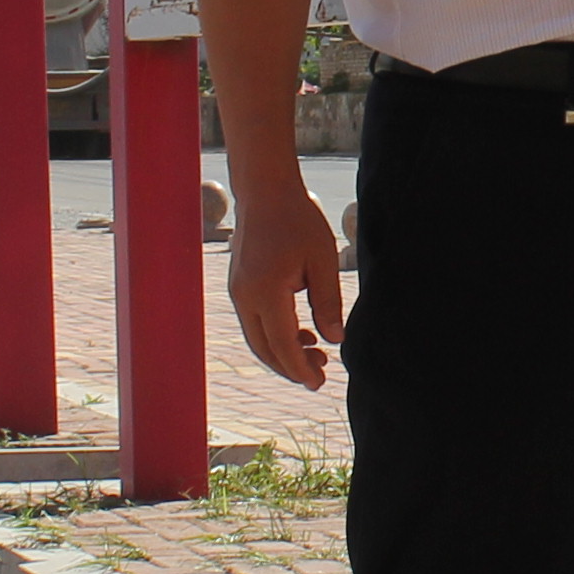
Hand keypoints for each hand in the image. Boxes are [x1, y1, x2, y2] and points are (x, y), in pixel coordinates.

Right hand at [227, 183, 347, 388]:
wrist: (265, 191)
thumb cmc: (297, 220)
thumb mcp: (323, 259)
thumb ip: (328, 302)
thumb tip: (336, 340)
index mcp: (266, 292)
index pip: (283, 344)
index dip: (301, 368)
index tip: (320, 383)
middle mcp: (244, 297)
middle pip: (265, 349)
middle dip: (291, 367)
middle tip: (321, 375)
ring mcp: (237, 292)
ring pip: (257, 339)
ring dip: (283, 352)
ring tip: (315, 352)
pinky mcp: (239, 286)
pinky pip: (254, 322)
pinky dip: (274, 335)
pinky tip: (300, 332)